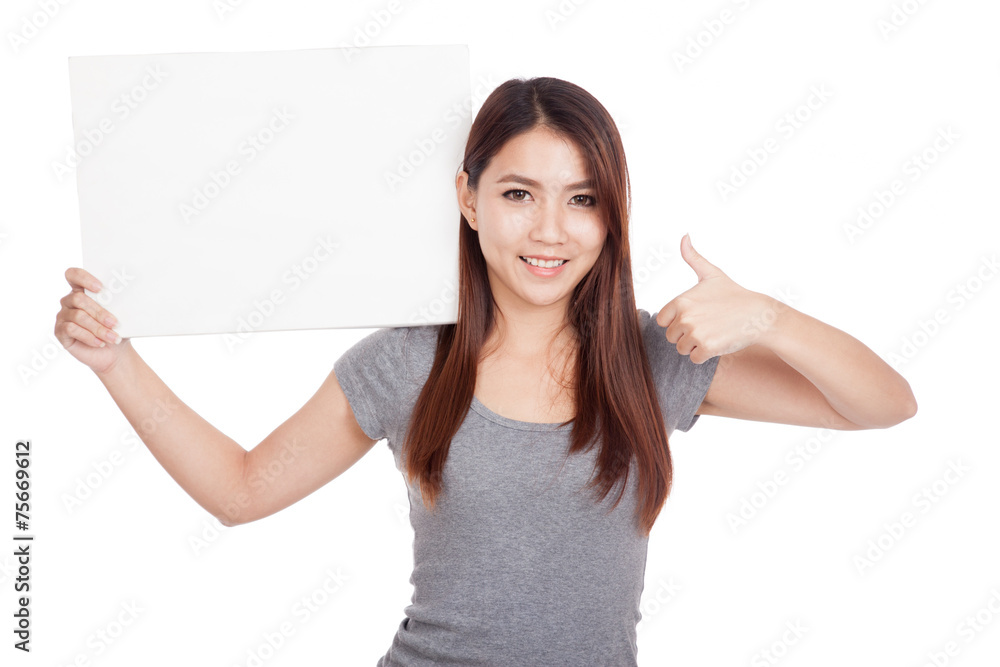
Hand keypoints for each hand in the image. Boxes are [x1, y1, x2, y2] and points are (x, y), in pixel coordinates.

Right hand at [55, 267, 132, 375]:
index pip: (74, 275)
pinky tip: (100, 342)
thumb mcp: (120, 315)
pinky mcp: (60, 331)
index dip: (84, 278)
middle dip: (99, 312)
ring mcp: (63, 316)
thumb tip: (129, 297)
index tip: (100, 288)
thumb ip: (117, 304)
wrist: (114, 351)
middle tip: (115, 323)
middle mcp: (69, 301)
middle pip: (79, 299)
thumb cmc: (116, 329)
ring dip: (98, 328)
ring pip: (78, 316)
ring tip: (113, 337)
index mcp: (82, 291)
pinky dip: (88, 336)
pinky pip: (71, 329)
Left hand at [656, 234, 779, 362]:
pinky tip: (718, 341)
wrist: (758, 314)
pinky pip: (695, 358)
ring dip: (695, 345)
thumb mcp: (711, 274)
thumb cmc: (733, 294)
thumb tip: (684, 236)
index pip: (662, 320)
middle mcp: (684, 317)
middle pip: (671, 337)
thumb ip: (692, 257)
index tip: (695, 315)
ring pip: (682, 349)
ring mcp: (695, 333)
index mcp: (680, 301)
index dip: (676, 321)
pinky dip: (705, 355)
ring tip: (713, 332)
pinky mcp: (707, 348)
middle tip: (707, 325)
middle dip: (686, 334)